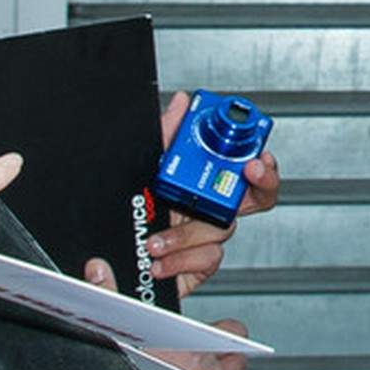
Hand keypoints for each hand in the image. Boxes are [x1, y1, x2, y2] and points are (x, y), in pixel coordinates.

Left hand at [146, 90, 280, 299]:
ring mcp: (203, 240)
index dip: (262, 166)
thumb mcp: (146, 166)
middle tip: (248, 174)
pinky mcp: (196, 266)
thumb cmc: (131, 211)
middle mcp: (206, 210)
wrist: (107, 258)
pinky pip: (207, 260)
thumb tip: (181, 103)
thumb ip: (167, 134)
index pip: (244, 172)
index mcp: (200, 185)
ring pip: (222, 231)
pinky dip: (181, 260)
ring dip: (188, 233)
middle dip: (258, 185)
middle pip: (253, 199)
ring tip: (159, 237)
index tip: (259, 159)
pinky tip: (161, 258)